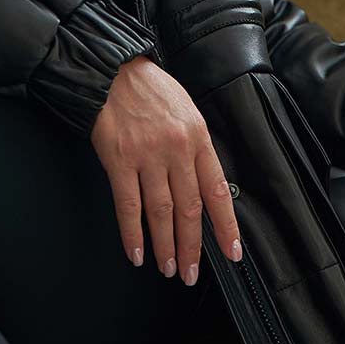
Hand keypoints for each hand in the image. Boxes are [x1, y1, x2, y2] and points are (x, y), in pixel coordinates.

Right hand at [90, 54, 245, 284]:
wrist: (112, 70)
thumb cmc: (149, 90)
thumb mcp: (186, 111)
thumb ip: (195, 148)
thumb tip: (203, 187)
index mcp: (198, 137)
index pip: (217, 191)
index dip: (225, 226)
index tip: (232, 252)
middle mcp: (177, 149)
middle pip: (189, 209)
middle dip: (192, 247)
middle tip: (191, 273)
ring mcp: (147, 156)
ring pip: (162, 213)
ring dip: (165, 246)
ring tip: (167, 268)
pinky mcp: (119, 160)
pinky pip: (128, 206)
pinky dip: (133, 233)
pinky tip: (136, 253)